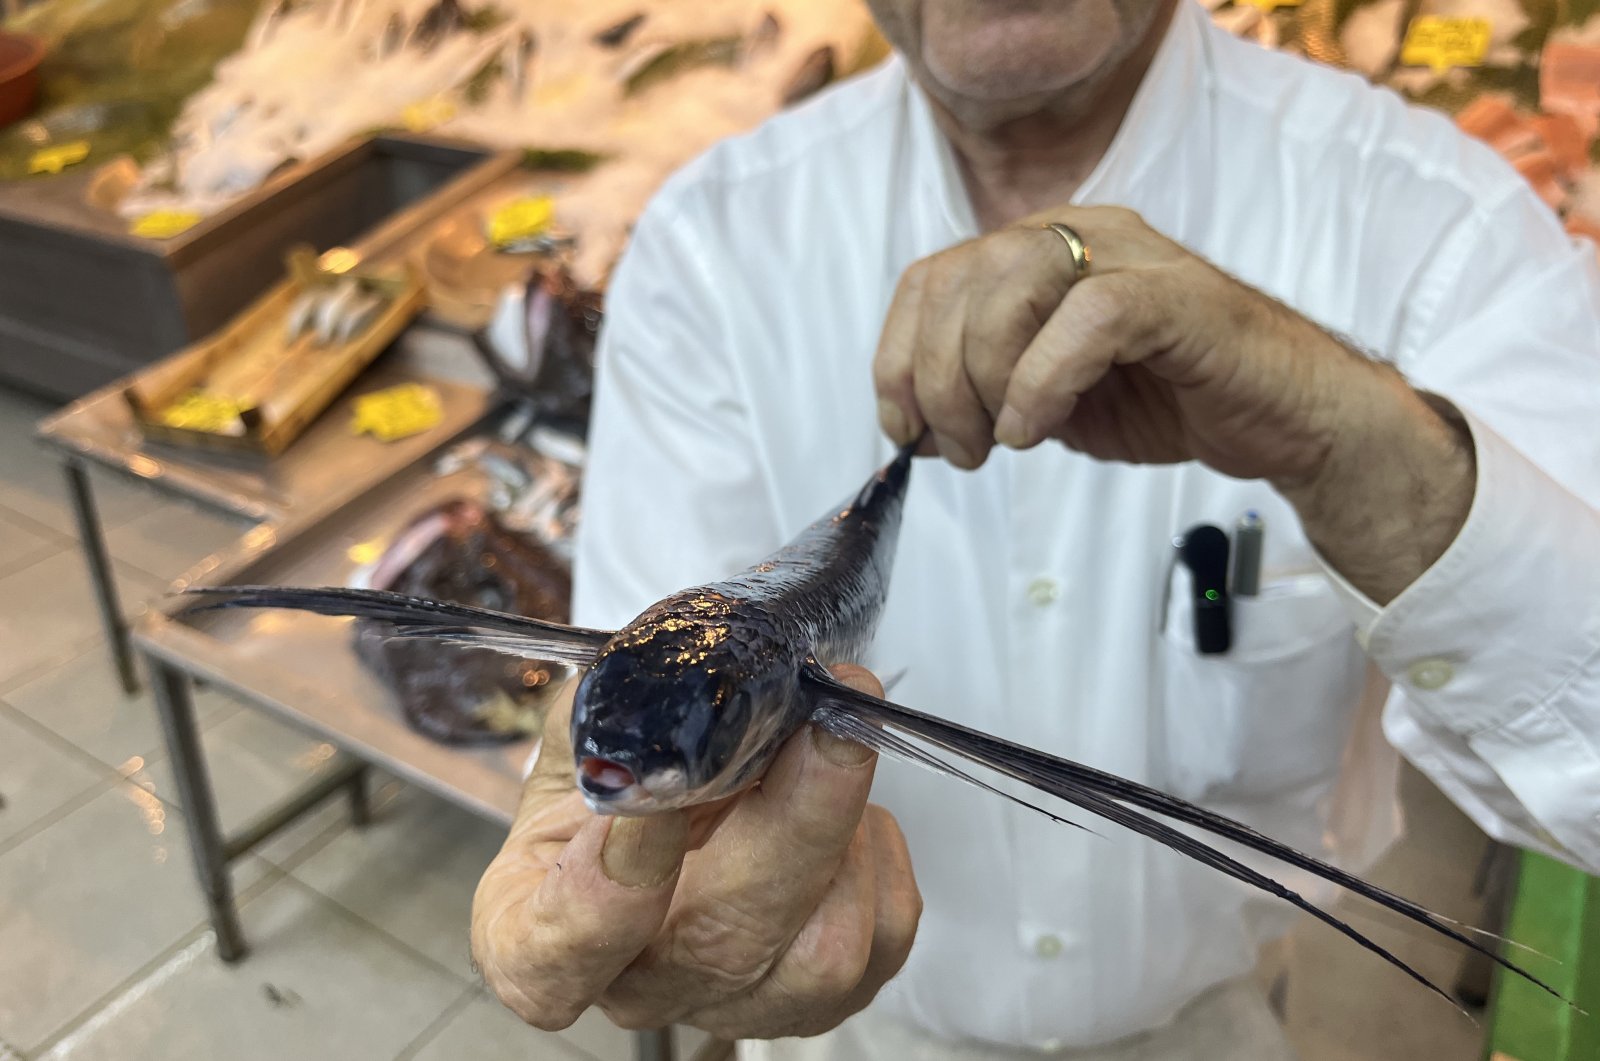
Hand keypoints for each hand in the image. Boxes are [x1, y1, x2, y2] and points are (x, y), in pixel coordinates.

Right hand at [471, 665, 921, 1039]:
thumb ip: (611, 716)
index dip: (605, 893)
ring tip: (822, 755)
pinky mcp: (825, 997)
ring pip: (823, 949)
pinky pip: (883, 929)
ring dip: (845, 828)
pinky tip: (843, 812)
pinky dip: (878, 848)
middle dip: (792, 820)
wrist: (671, 809)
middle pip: (723, 943)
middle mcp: (640, 990)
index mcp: (539, 938)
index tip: (650, 809)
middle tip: (827, 719)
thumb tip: (675, 676)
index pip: (561, 949)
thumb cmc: (617, 784)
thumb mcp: (582, 738)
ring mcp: (737, 1004)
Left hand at [873, 205, 1370, 483]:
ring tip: (1004, 442)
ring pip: (1011, 282)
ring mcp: (1133, 256)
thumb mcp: (1051, 399)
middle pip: (960, 279)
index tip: (902, 427)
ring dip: (983, 378)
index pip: (933, 278)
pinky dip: (1043, 379)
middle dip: (936, 378)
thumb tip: (910, 423)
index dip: (897, 355)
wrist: (1286, 420)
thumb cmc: (1170, 401)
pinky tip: (1037, 429)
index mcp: (1043, 250)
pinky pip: (1090, 316)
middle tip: (962, 451)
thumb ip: (986, 390)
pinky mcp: (1180, 295)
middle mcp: (1082, 234)